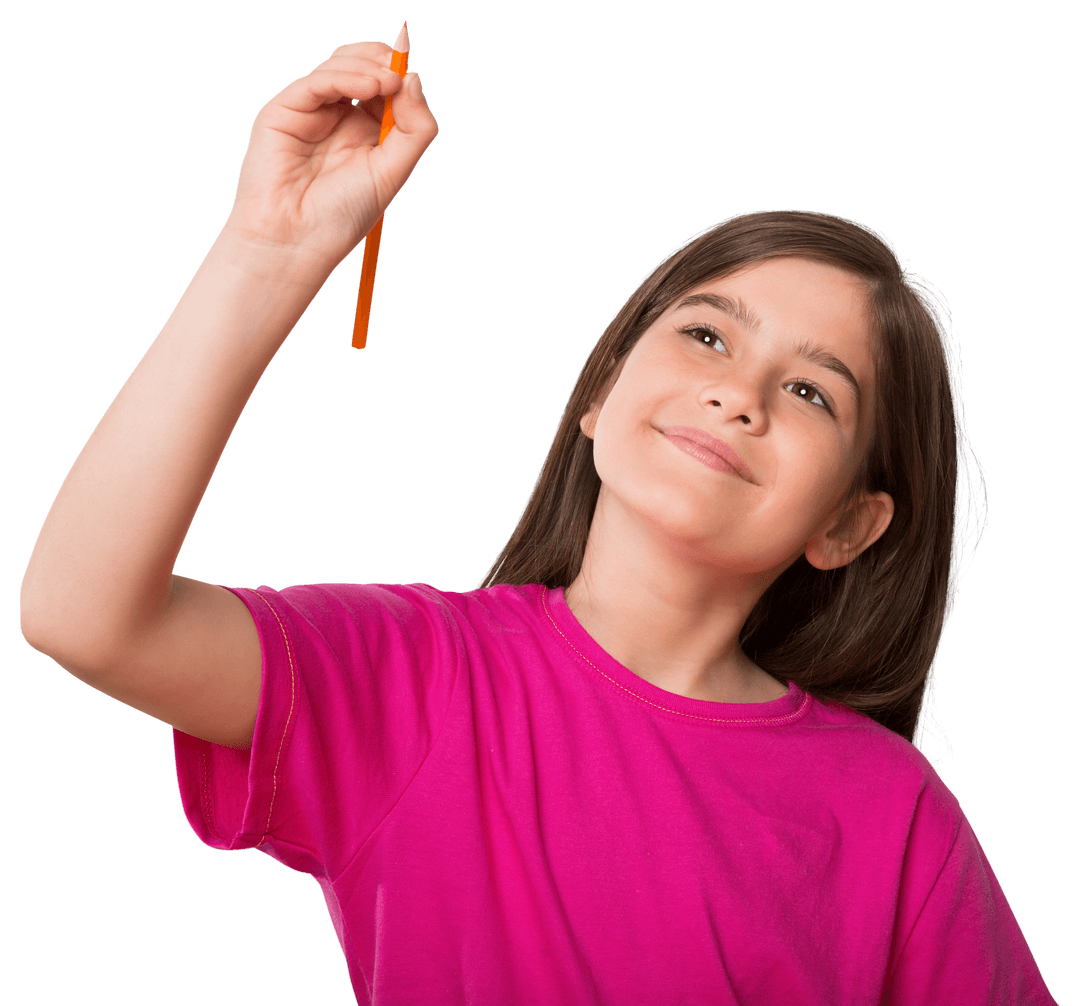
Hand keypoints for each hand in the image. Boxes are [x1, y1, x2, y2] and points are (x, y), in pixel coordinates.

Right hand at [222, 41, 437, 271]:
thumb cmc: (341, 215)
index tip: (413, 74)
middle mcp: (339, 119)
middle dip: (383, 61)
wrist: (296, 240)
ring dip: (367, 67)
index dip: (400, 75)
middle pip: (361, 66)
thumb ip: (414, 129)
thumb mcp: (392, 172)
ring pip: (338, 66)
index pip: (386, 89)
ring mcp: (311, 112)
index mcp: (366, 133)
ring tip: (387, 83)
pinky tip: (368, 87)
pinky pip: (315, 82)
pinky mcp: (284, 111)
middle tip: (399, 69)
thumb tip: (415, 79)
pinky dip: (343, 77)